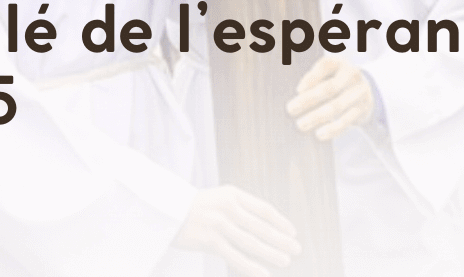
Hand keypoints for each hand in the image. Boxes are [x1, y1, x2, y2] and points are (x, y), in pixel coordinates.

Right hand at [173, 186, 298, 275]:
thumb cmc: (196, 207)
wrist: (166, 210)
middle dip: (281, 240)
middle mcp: (228, 207)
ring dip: (271, 253)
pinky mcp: (210, 241)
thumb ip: (241, 209)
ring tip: (285, 261)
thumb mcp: (220, 198)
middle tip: (297, 249)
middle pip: (261, 226)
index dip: (280, 221)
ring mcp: (219, 224)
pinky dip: (251, 267)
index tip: (292, 232)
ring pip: (252, 242)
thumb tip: (267, 226)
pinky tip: (263, 274)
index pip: (263, 209)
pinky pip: (235, 257)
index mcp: (233, 194)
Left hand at [286, 57, 372, 140]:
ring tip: (301, 124)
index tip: (298, 90)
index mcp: (339, 63)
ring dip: (317, 117)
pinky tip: (319, 134)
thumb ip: (314, 79)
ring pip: (336, 106)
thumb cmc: (337, 80)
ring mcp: (359, 91)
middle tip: (290, 109)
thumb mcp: (328, 73)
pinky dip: (332, 129)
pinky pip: (346, 121)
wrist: (366, 89)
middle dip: (308, 100)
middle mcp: (351, 74)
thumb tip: (300, 92)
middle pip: (329, 88)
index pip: (325, 66)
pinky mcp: (363, 108)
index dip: (311, 78)